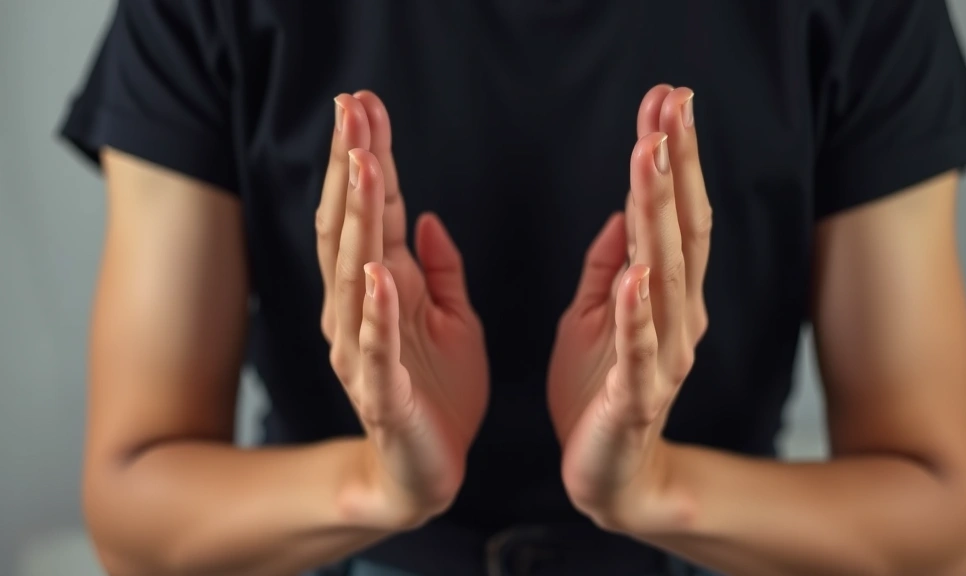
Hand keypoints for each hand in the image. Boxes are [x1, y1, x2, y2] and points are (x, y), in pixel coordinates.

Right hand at [317, 92, 488, 527]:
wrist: (430, 468)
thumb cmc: (440, 393)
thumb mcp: (454, 318)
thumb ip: (438, 269)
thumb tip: (423, 215)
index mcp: (387, 289)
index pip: (372, 211)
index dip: (369, 157)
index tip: (365, 106)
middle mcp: (362, 311)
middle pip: (353, 227)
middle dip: (353, 167)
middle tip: (352, 111)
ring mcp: (365, 350)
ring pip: (354, 274)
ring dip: (358, 220)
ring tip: (361, 165)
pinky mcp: (382, 391)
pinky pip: (376, 347)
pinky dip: (377, 311)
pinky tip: (379, 272)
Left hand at [547, 86, 710, 531]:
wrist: (608, 472)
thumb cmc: (596, 392)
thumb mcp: (594, 315)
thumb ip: (610, 267)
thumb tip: (623, 213)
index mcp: (662, 296)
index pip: (671, 214)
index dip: (672, 157)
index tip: (666, 101)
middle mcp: (676, 318)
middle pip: (678, 230)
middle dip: (674, 164)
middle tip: (671, 106)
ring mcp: (662, 357)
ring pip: (664, 276)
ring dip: (656, 217)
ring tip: (650, 160)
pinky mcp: (634, 396)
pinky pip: (638, 351)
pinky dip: (637, 313)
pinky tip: (638, 273)